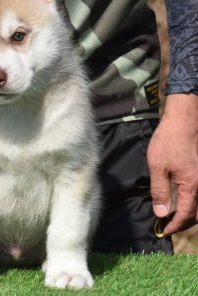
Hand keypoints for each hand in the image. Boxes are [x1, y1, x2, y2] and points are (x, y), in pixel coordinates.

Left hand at [147, 93, 197, 234]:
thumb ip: (160, 191)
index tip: (163, 230)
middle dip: (184, 223)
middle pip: (197, 213)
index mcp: (192, 186)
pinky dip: (192, 202)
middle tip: (168, 225)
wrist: (182, 122)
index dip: (174, 225)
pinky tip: (180, 199)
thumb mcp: (158, 167)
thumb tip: (161, 212)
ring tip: (173, 215)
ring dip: (189, 214)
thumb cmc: (168, 142)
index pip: (186, 215)